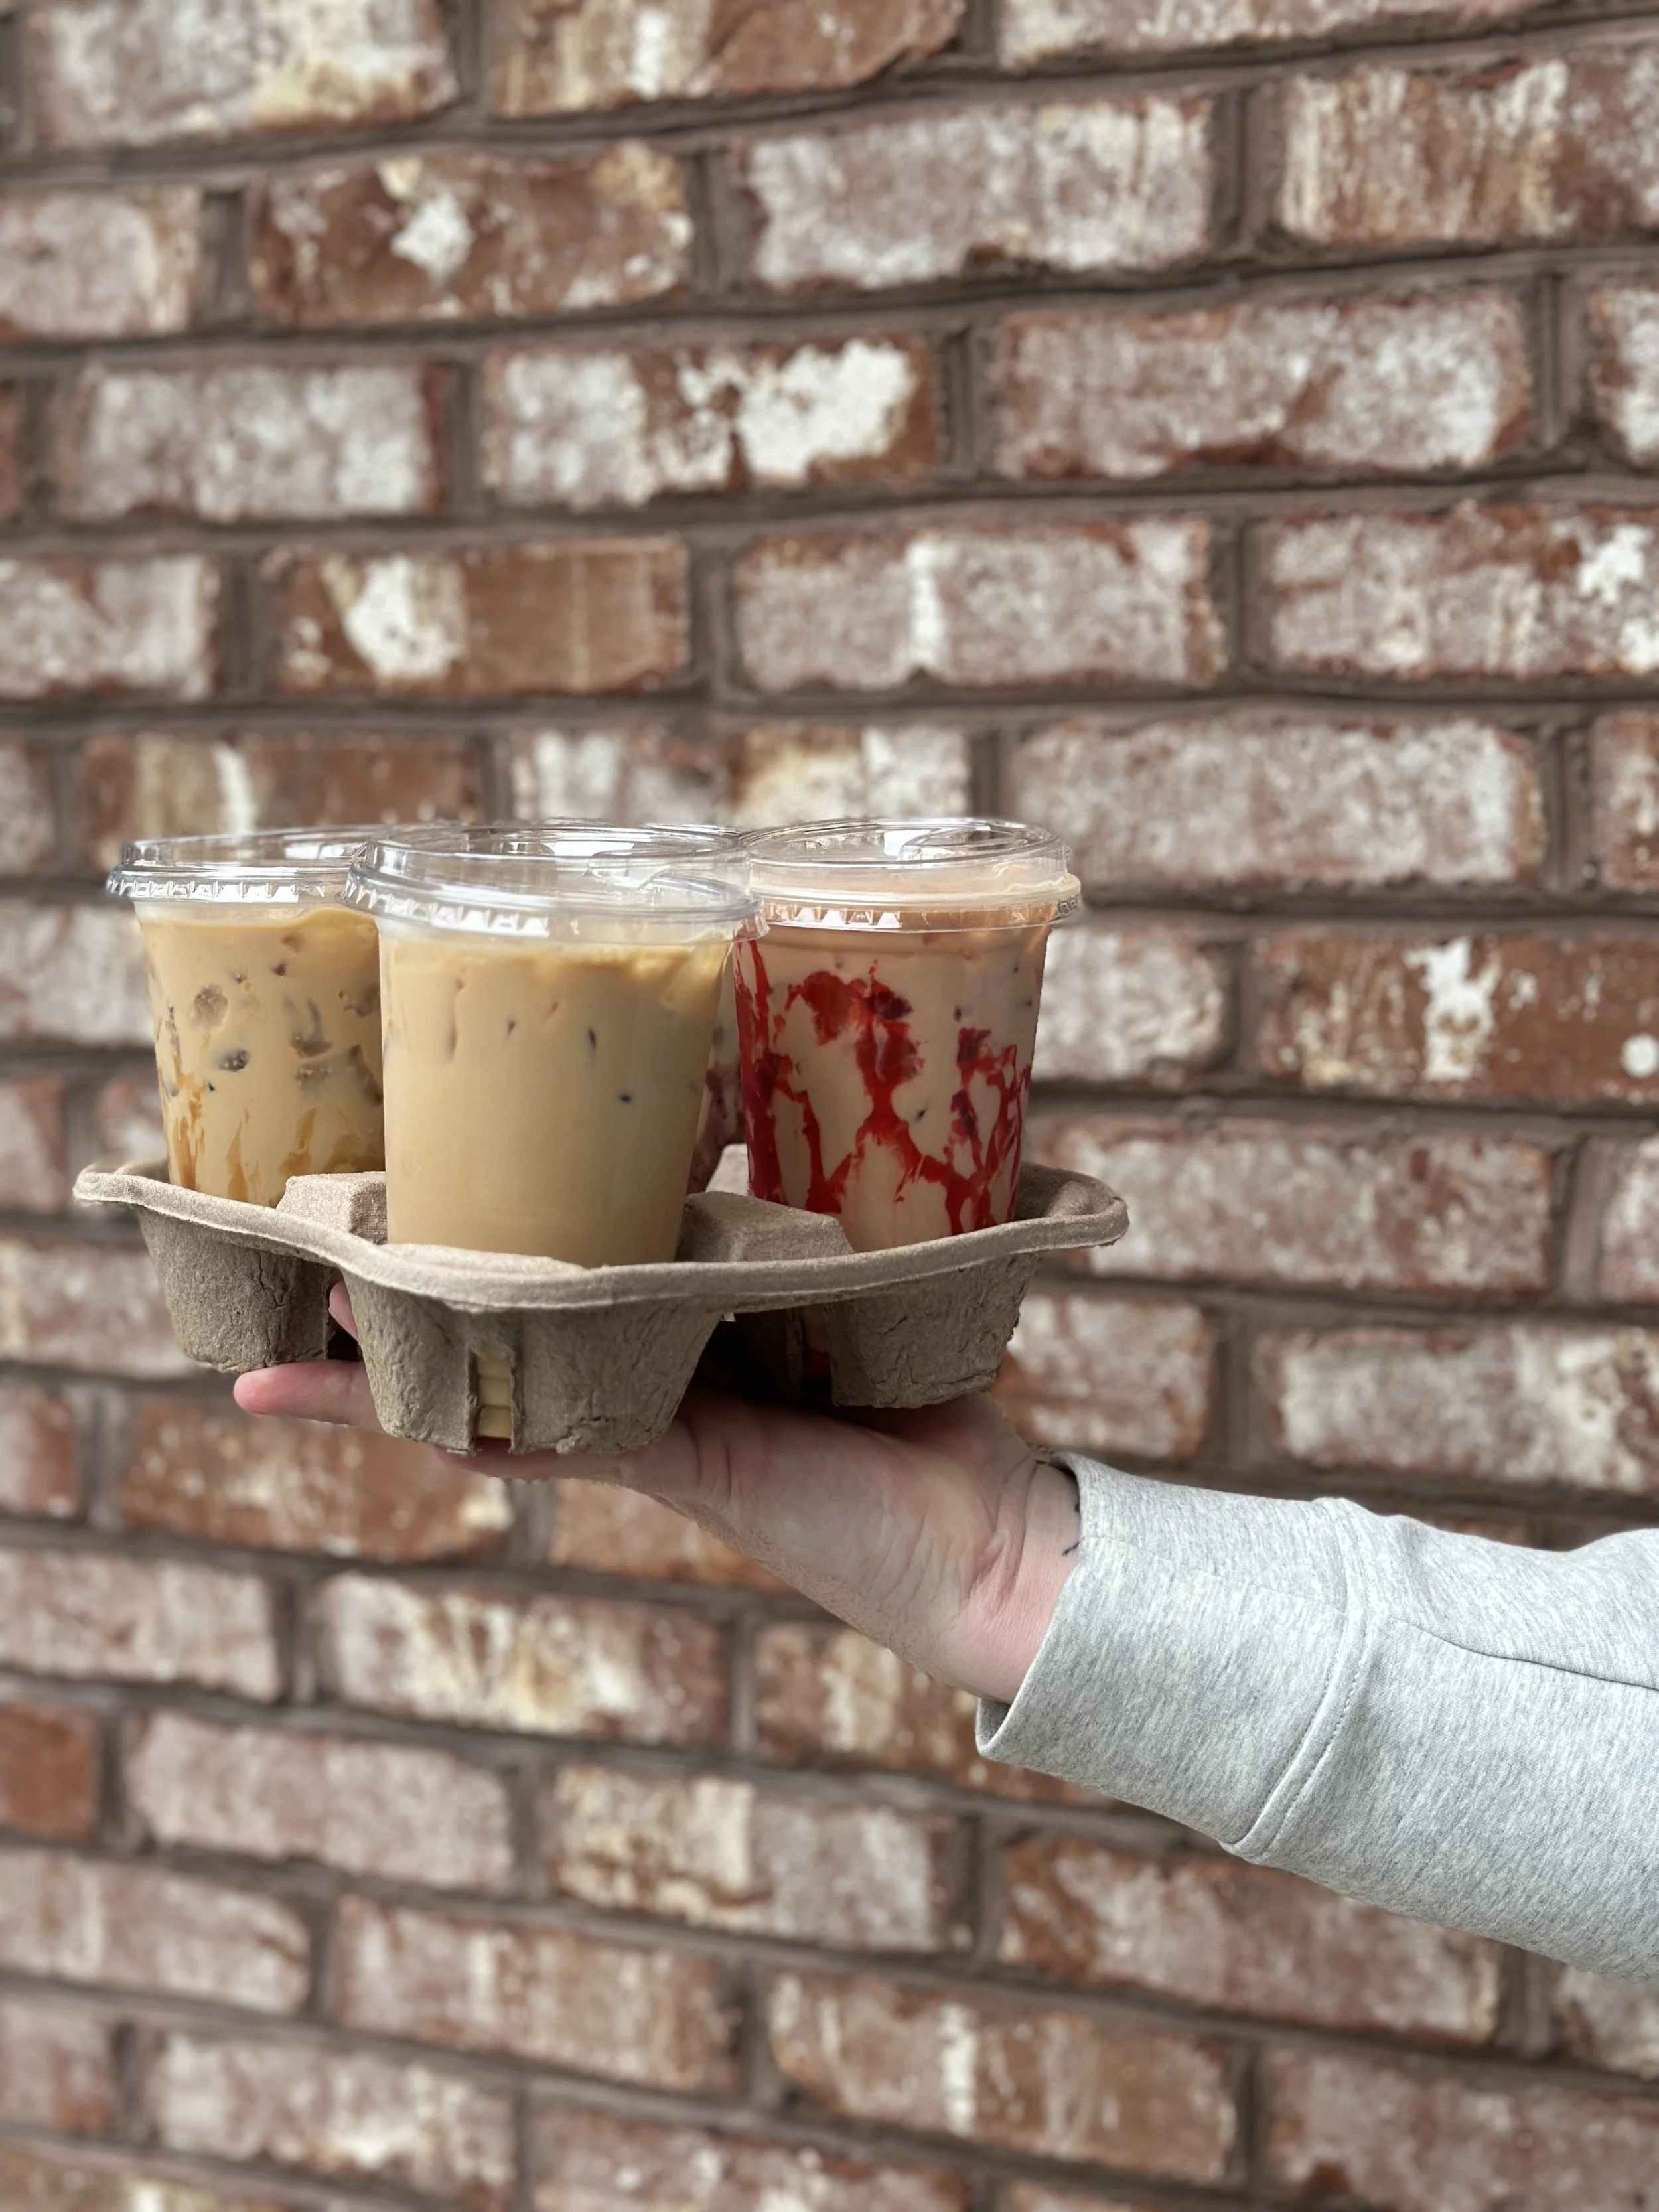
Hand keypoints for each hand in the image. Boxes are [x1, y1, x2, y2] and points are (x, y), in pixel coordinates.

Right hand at [234, 1286, 1079, 1703]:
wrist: (988, 1534)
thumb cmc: (926, 1414)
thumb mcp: (855, 1295)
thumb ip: (807, 1237)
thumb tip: (791, 1128)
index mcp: (675, 1343)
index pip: (549, 1291)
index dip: (467, 1258)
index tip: (387, 1214)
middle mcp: (645, 1389)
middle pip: (496, 1344)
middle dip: (398, 1312)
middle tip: (296, 1271)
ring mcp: (656, 1436)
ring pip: (503, 1395)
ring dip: (404, 1372)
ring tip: (305, 1330)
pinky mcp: (693, 1469)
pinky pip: (577, 1445)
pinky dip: (500, 1433)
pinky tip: (425, 1421)